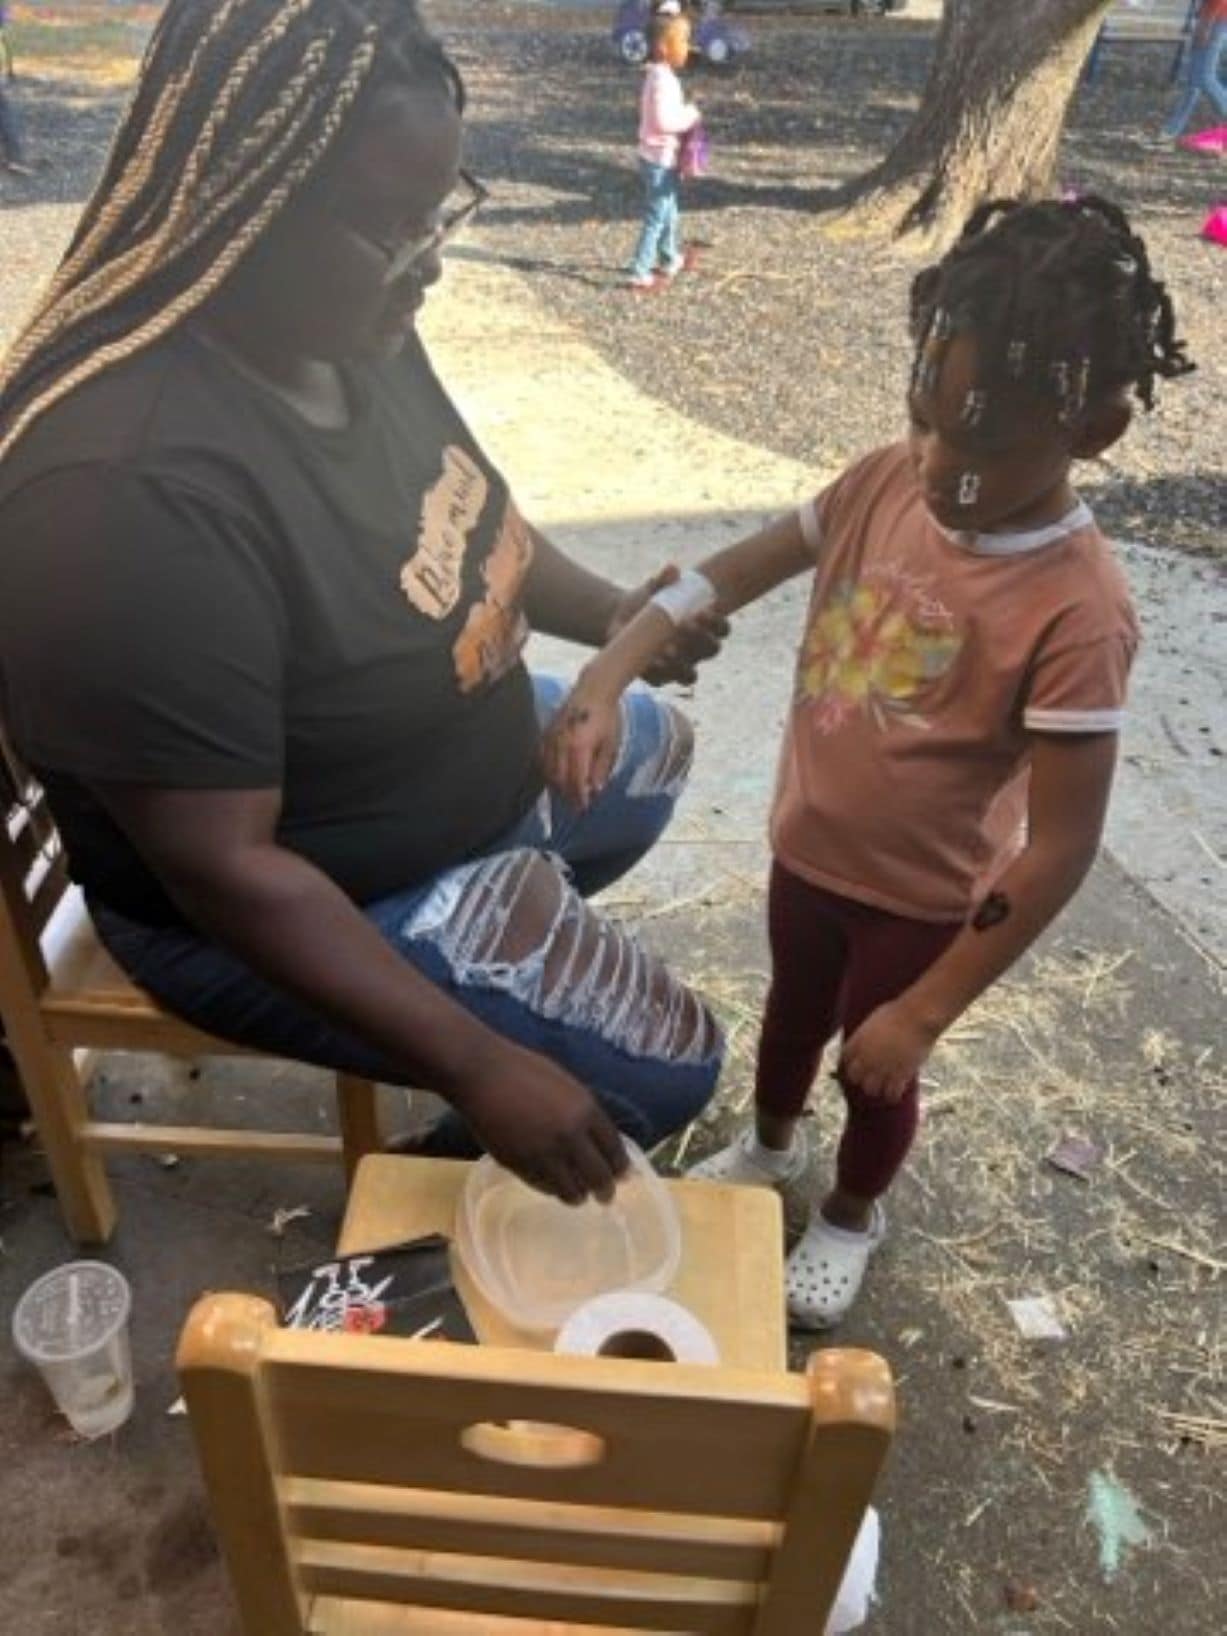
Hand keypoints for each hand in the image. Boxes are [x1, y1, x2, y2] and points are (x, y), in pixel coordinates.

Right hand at [452, 1042, 629, 1204]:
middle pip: (599, 1176)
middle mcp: (571, 1136)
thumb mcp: (565, 1085)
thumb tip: (597, 1139)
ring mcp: (545, 1154)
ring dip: (577, 1194)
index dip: (620, 1166)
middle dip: (605, 1190)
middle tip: (606, 1196)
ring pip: (572, 1190)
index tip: (623, 1176)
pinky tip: (552, 1184)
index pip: (614, 1149)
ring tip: (577, 1194)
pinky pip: (545, 1188)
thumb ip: (583, 1112)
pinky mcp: (520, 1166)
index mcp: (586, 1110)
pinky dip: (552, 1189)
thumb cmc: (523, 1070)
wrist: (482, 1074)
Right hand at [543, 687, 621, 810]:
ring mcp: (550, 737)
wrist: (593, 691)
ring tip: (566, 796)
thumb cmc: (607, 718)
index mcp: (579, 746)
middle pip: (560, 777)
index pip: (576, 779)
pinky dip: (547, 772)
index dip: (578, 796)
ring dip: (556, 786)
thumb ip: (601, 768)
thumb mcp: (611, 744)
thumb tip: (595, 789)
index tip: (583, 808)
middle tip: (575, 807)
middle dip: (567, 795)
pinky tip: (555, 779)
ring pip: (548, 770)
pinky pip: (541, 758)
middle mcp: (561, 743)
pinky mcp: (545, 733)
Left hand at [607, 565, 727, 686]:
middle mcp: (696, 650)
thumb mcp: (655, 588)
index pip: (722, 629)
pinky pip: (661, 680)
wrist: (621, 618)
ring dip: (680, 664)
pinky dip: (656, 673)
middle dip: (701, 639)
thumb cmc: (648, 601)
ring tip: (667, 650)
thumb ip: (664, 580)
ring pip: (689, 675)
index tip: (703, 610)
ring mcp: (679, 666)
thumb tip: (672, 570)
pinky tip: (647, 661)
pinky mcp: (658, 677)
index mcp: (705, 627)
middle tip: (685, 625)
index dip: (716, 622)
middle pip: (711, 650)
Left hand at [838, 998, 939, 1102]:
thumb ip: (867, 1034)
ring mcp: (881, 1068)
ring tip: (884, 1086)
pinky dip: (893, 1095)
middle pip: (854, 1078)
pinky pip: (891, 1094)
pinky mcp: (899, 1075)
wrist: (917, 1016)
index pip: (844, 1061)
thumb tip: (867, 1041)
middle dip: (861, 1078)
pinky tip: (897, 1091)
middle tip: (871, 1078)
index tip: (857, 1067)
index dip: (850, 1065)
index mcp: (857, 1042)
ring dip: (877, 1088)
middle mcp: (865, 1057)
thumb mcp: (874, 1020)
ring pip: (871, 1089)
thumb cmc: (899, 1012)